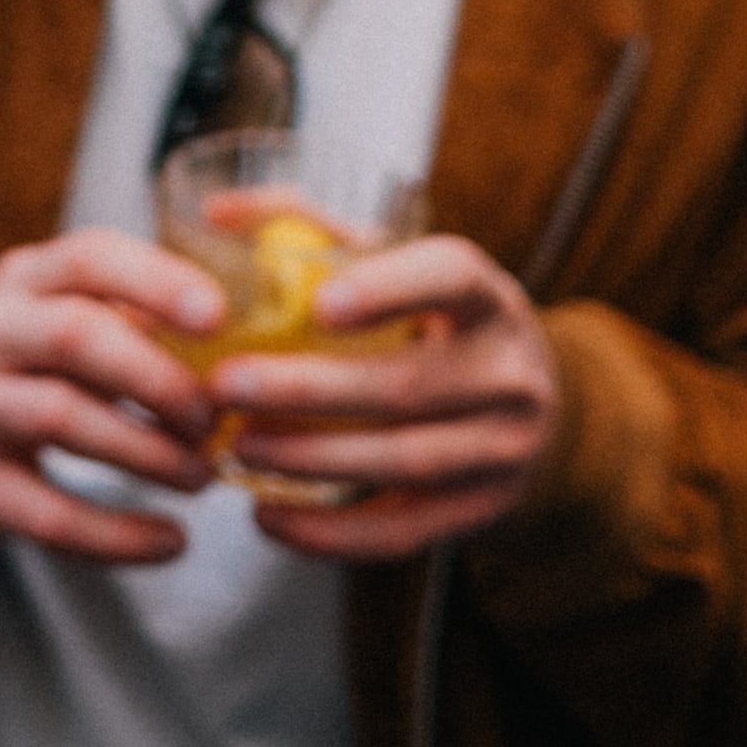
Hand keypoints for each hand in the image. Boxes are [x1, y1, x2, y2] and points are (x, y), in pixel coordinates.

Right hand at [0, 229, 224, 561]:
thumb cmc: (16, 366)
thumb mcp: (52, 317)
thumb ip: (130, 318)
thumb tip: (243, 342)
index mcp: (23, 281)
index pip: (87, 258)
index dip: (156, 282)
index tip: (217, 317)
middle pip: (74, 336)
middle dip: (156, 377)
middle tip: (212, 416)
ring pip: (59, 417)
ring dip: (144, 450)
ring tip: (201, 476)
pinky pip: (46, 514)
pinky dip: (115, 534)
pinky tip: (169, 542)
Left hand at [209, 233, 561, 562]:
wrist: (531, 412)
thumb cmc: (433, 324)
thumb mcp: (398, 266)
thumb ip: (311, 231)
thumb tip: (214, 213)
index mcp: (487, 298)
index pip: (452, 278)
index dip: (389, 289)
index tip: (320, 304)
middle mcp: (509, 373)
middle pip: (407, 386)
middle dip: (308, 391)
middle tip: (226, 386)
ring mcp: (502, 451)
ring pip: (401, 461)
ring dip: (309, 459)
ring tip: (236, 447)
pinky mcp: (480, 513)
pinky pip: (400, 532)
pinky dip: (328, 533)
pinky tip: (267, 517)